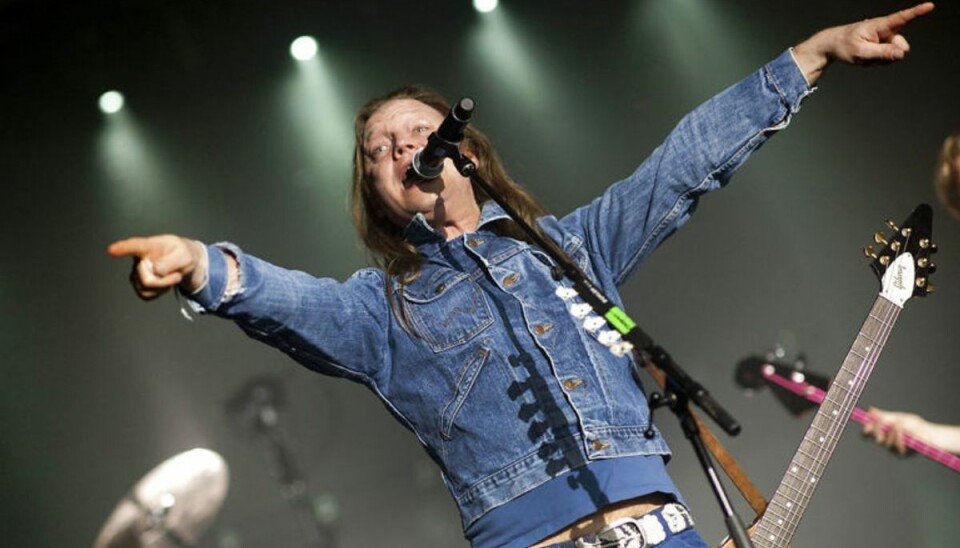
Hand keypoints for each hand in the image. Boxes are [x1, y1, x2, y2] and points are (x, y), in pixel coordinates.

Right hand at [107, 235, 206, 299]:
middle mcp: (139, 258)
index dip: (122, 248)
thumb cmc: (183, 255)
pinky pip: (147, 295)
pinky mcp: (139, 284)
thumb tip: (155, 270)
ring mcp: (137, 272)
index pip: (134, 246)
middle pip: (146, 278)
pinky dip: (160, 292)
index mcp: (149, 246)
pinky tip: (164, 283)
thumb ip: (172, 262)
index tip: (111, 250)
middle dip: (165, 280)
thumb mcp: (185, 256)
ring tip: (171, 275)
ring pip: (146, 288)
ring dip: (164, 285)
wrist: (185, 264)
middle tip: (176, 273)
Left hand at [792, 3, 934, 84]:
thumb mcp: (861, 53)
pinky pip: (887, 59)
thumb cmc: (845, 45)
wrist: (833, 45)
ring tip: (865, 56)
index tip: (930, 6)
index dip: (917, 12)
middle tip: (871, 56)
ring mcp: (885, 39)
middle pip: (901, 47)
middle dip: (890, 56)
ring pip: (894, 55)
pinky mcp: (883, 46)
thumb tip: (902, 53)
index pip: (902, 18)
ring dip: (880, 60)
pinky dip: (877, 62)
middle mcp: (886, 30)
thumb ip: (882, 53)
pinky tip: (866, 57)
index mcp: (880, 25)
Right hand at [862, 407, 928, 455]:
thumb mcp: (900, 417)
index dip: (868, 427)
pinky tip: (908, 441)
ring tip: (903, 430)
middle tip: (880, 434)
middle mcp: (889, 436)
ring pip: (886, 442)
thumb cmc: (916, 425)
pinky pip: (895, 449)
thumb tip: (871, 410)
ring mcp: (894, 445)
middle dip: (877, 433)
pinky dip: (901, 442)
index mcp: (887, 426)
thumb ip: (885, 415)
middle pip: (875, 436)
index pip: (872, 427)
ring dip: (894, 435)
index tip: (867, 428)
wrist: (930, 435)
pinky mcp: (900, 452)